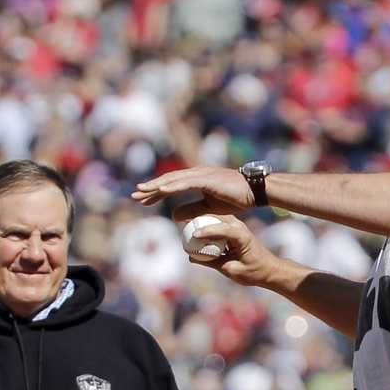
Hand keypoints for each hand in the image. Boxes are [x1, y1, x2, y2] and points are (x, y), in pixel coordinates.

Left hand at [131, 166, 253, 219]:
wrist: (254, 191)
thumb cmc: (236, 198)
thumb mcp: (209, 208)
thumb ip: (191, 209)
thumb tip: (174, 215)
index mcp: (197, 179)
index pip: (172, 185)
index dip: (157, 192)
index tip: (144, 200)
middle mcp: (196, 173)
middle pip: (168, 180)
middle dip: (151, 188)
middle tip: (134, 196)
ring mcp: (201, 174)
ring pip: (173, 180)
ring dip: (156, 186)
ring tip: (142, 192)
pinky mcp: (207, 178)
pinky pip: (186, 183)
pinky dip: (172, 186)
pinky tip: (161, 191)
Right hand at [182, 214, 283, 288]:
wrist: (268, 268)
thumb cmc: (253, 272)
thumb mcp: (231, 270)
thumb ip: (211, 262)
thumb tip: (191, 256)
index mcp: (242, 237)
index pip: (223, 230)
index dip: (207, 231)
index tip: (193, 235)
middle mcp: (239, 227)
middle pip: (215, 219)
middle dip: (199, 221)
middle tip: (182, 227)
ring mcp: (236, 225)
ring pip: (214, 219)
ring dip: (201, 222)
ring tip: (185, 229)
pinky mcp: (232, 228)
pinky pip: (215, 224)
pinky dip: (205, 227)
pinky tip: (193, 233)